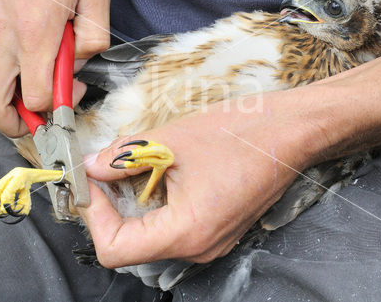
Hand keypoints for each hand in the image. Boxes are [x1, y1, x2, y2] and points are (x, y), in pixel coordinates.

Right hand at [0, 0, 109, 135]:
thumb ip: (94, 35)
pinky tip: (2, 67)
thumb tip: (80, 65)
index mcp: (35, 31)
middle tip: (37, 115)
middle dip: (15, 123)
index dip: (57, 106)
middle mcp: (0, 36)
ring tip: (19, 93)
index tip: (70, 91)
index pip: (37, 97)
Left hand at [79, 93, 309, 266]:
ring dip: (130, 204)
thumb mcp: (169, 140)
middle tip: (100, 172)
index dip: (93, 216)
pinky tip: (154, 172)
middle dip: (108, 208)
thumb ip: (122, 157)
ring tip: (128, 166)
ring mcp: (209, 240)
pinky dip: (153, 203)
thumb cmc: (240, 133)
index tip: (90, 182)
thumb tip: (90, 166)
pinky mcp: (215, 228)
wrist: (291, 130)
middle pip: (131, 244)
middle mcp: (198, 248)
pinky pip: (172, 225)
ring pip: (150, 235)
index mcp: (186, 232)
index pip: (115, 249)